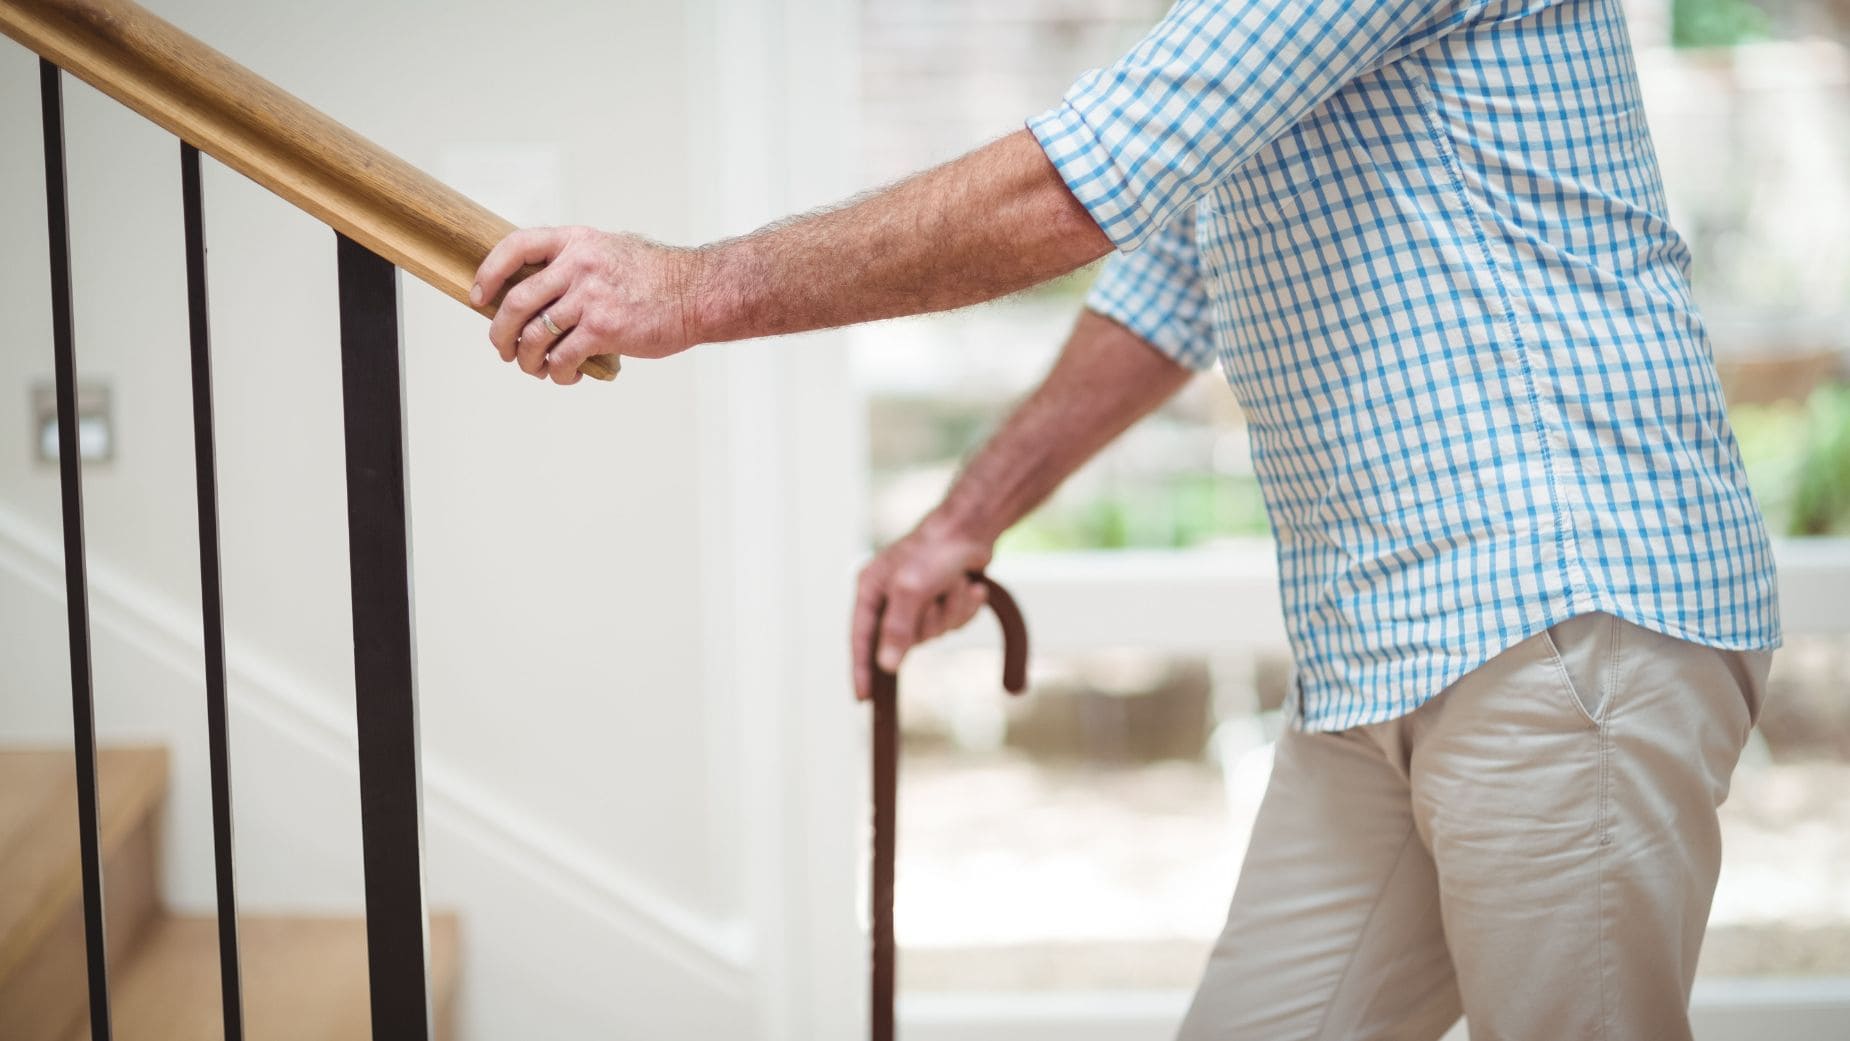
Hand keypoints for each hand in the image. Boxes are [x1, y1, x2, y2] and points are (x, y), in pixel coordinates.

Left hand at [472, 226, 699, 384]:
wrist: (700, 294)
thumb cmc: (659, 279)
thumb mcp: (611, 252)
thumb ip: (575, 263)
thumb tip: (539, 292)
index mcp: (577, 242)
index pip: (516, 247)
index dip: (489, 273)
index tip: (479, 297)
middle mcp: (578, 265)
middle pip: (516, 301)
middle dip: (500, 332)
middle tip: (503, 349)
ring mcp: (590, 297)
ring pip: (534, 335)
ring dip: (526, 360)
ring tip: (534, 368)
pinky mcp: (604, 329)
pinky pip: (562, 358)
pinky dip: (558, 373)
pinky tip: (568, 375)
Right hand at [851, 517, 995, 700]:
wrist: (972, 528)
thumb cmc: (934, 550)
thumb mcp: (911, 589)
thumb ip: (897, 628)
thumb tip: (886, 666)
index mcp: (870, 590)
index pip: (861, 639)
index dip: (861, 669)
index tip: (863, 698)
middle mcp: (890, 597)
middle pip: (906, 640)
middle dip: (929, 621)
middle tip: (935, 596)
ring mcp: (917, 601)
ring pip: (935, 632)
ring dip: (951, 610)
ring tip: (954, 581)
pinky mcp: (942, 600)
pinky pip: (954, 623)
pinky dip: (965, 607)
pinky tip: (970, 585)